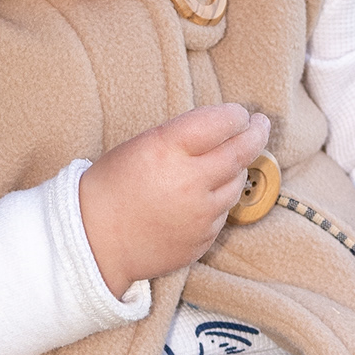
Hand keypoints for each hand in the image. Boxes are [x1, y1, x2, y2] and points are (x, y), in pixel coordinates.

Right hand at [79, 105, 272, 300]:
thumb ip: (183, 135)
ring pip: (236, 183)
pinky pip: (223, 213)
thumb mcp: (140, 145)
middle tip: (260, 125)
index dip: (236, 114)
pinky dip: (218, 200)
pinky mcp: (202, 239)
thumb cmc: (111, 187)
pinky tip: (199, 197)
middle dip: (256, 133)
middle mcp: (189, 182)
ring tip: (221, 162)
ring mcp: (199, 214)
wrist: (94, 241)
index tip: (240, 113)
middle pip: (241, 151)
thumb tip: (223, 127)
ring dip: (235, 169)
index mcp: (168, 150)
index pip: (222, 122)